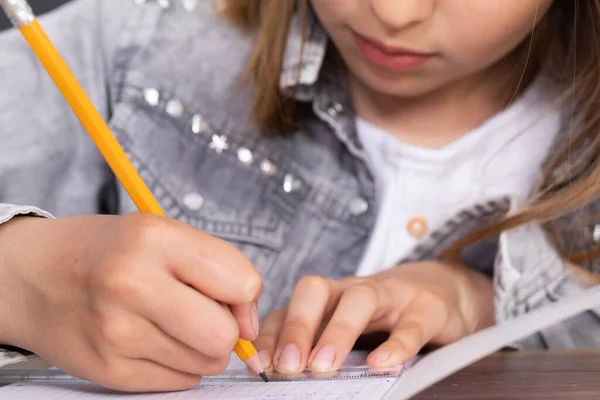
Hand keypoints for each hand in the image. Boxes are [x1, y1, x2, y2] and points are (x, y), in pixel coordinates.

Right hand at [0, 213, 261, 391]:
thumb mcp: (161, 233)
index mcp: (153, 240)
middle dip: (227, 329)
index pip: (241, 282)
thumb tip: (250, 324)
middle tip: (206, 314)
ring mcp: (117, 333)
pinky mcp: (109, 371)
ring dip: (201, 348)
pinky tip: (153, 340)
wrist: (33, 276)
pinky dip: (177, 364)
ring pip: (206, 363)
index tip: (231, 293)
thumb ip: (215, 266)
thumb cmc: (108, 251)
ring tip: (172, 323)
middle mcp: (132, 285)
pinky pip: (179, 382)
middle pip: (223, 335)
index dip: (245, 293)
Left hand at [255, 261, 493, 373]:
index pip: (290, 306)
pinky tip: (381, 366)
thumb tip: (276, 374)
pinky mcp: (427, 308)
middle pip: (315, 290)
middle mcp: (353, 290)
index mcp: (330, 297)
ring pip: (359, 299)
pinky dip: (395, 345)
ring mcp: (391, 295)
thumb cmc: (384, 315)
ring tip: (323, 367)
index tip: (259, 364)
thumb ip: (317, 345)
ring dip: (337, 332)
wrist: (443, 291)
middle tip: (287, 367)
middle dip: (296, 326)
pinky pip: (410, 324)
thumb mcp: (346, 326)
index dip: (272, 334)